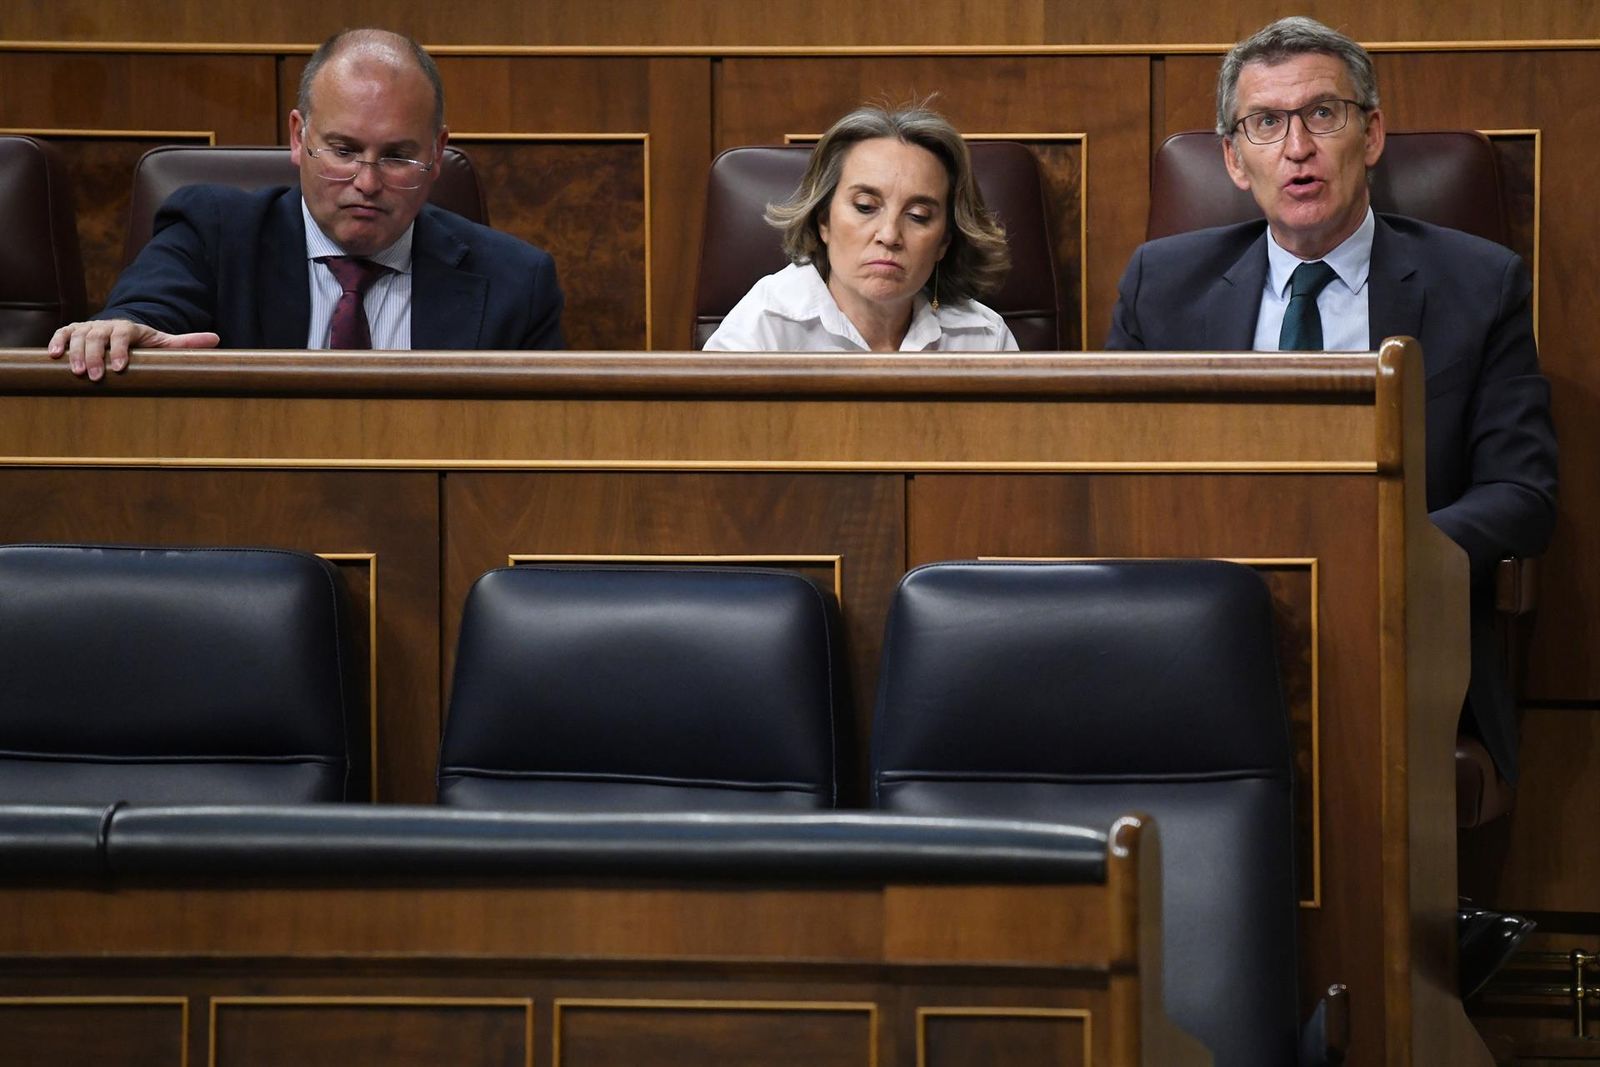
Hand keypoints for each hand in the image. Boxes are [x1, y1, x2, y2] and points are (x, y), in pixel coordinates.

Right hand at [47, 319, 220, 380]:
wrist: (121, 331)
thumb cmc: (144, 343)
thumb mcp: (165, 342)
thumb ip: (187, 343)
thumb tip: (216, 339)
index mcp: (130, 327)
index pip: (124, 334)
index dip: (121, 349)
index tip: (120, 368)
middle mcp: (106, 325)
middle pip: (98, 336)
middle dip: (97, 356)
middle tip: (97, 377)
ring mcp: (88, 327)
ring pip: (79, 336)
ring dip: (77, 353)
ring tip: (77, 372)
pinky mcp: (73, 331)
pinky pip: (62, 333)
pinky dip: (56, 342)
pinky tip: (52, 356)